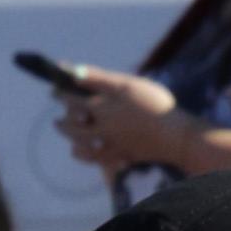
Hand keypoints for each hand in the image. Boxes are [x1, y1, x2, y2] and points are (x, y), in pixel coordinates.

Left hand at [56, 71, 176, 181]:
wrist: (175, 136)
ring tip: (62, 128)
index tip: (55, 86)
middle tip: (57, 112)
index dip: (61, 90)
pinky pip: (94, 159)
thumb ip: (99, 78)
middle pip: (74, 121)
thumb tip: (73, 71)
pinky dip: (83, 154)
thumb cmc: (154, 103)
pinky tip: (77, 150)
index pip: (73, 96)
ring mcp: (109, 143)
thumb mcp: (127, 84)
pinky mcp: (119, 156)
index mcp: (102, 105)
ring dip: (68, 134)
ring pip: (80, 141)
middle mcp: (101, 126)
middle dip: (64, 116)